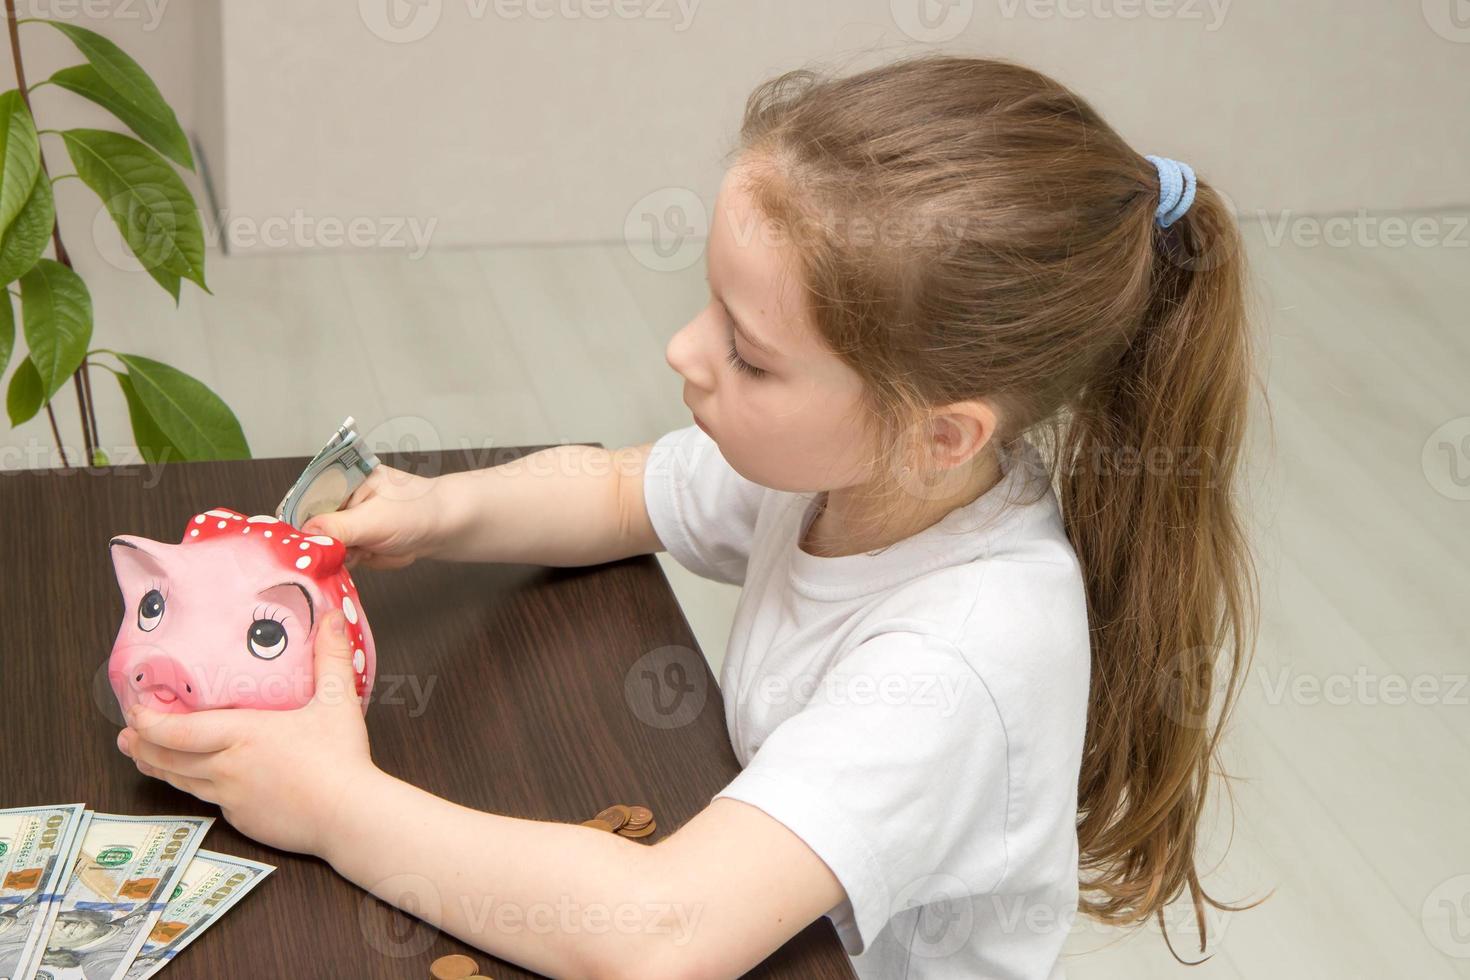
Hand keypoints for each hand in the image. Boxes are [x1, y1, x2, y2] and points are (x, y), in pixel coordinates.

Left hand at [116, 608, 380, 856]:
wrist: (349, 816)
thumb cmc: (340, 758)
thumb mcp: (337, 702)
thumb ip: (330, 658)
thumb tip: (333, 619)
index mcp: (242, 735)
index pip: (179, 731)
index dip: (150, 723)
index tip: (133, 712)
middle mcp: (227, 768)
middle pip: (170, 759)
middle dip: (142, 745)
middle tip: (126, 735)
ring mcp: (232, 799)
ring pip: (184, 782)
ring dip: (160, 768)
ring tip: (143, 757)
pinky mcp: (244, 821)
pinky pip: (212, 802)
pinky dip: (198, 788)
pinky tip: (201, 783)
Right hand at [302, 463, 439, 569]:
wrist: (446, 528)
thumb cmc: (418, 511)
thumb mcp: (375, 520)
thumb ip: (339, 527)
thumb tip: (304, 534)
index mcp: (339, 477)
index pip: (301, 498)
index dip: (296, 522)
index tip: (303, 543)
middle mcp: (338, 496)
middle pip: (308, 526)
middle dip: (329, 543)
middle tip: (354, 547)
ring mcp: (345, 518)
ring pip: (324, 546)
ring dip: (347, 554)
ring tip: (373, 547)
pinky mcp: (353, 537)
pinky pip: (341, 556)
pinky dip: (358, 560)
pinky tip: (377, 552)